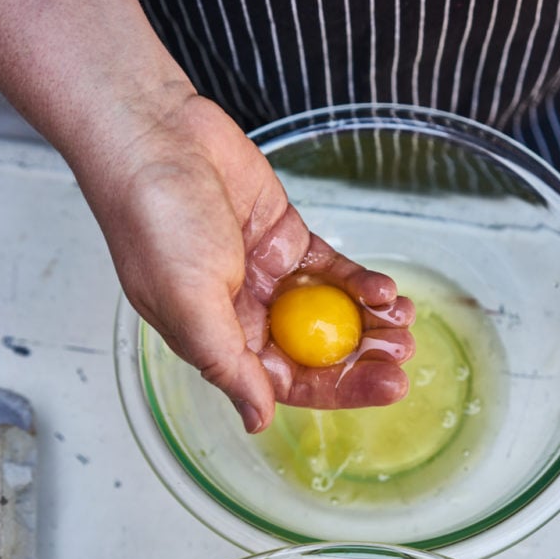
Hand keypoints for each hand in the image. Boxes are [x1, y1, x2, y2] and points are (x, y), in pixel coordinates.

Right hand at [84, 96, 414, 432]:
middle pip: (317, 351)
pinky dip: (361, 280)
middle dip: (364, 357)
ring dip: (370, 320)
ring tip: (404, 320)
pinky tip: (384, 289)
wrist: (155, 139)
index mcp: (218, 339)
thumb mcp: (189, 304)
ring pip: (331, 311)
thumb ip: (228, 364)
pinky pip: (333, 269)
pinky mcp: (286, 238)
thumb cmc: (155, 221)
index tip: (388, 387)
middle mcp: (246, 313)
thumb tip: (256, 419)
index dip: (341, 389)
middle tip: (404, 355)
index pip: (288, 382)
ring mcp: (268, 276)